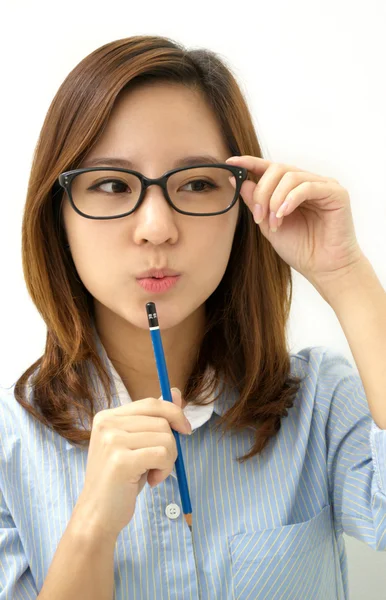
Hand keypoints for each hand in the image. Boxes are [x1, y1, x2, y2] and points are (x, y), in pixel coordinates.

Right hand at [74, 389, 190, 541]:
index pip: (151, 403)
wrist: (97, 516)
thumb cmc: (120, 481)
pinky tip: (151, 481)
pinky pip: (163, 454)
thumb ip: (154, 419)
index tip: (185, 430)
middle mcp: (107, 424)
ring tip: (152, 474)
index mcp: (108, 416)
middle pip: (162, 420)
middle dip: (171, 443)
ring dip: (168, 460)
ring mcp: (112, 441)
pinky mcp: (120, 460)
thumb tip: (177, 393)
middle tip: (160, 463)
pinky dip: (165, 469)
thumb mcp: (138, 445)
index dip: (174, 413)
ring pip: (166, 437)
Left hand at [226, 155, 364, 292]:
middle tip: (258, 216)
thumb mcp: (267, 224)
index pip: (269, 168)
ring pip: (291, 176)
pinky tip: (284, 214)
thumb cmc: (300, 249)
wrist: (323, 269)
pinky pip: (308, 186)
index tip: (230, 163)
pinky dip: (291, 199)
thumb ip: (254, 202)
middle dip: (262, 192)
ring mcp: (323, 186)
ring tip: (274, 223)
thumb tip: (236, 179)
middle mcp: (307, 182)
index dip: (249, 163)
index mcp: (291, 189)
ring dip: (275, 200)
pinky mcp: (336, 193)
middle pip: (277, 169)